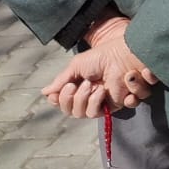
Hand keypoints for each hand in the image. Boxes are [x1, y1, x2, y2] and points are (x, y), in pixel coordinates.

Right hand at [42, 17, 157, 117]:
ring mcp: (104, 101)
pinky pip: (112, 112)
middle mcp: (90, 96)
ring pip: (89, 114)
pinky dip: (111, 100)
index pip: (64, 104)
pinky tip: (114, 88)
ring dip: (92, 100)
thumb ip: (61, 80)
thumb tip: (45, 92)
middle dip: (77, 99)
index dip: (62, 100)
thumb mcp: (76, 65)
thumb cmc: (101, 57)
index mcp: (78, 88)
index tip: (68, 87)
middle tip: (86, 84)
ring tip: (101, 87)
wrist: (123, 53)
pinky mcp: (119, 102)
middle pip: (74, 112)